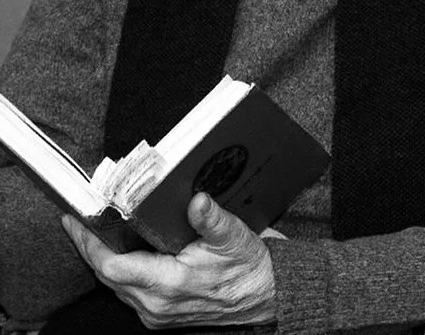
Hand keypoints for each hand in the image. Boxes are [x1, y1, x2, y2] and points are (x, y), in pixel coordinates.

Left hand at [62, 192, 276, 328]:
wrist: (262, 296)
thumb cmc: (247, 267)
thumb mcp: (233, 236)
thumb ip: (211, 218)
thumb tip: (197, 200)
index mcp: (170, 284)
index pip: (113, 267)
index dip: (90, 244)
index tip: (75, 221)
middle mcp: (156, 303)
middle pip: (106, 275)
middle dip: (88, 246)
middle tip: (76, 218)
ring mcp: (155, 311)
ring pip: (114, 284)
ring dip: (100, 258)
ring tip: (91, 228)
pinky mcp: (158, 312)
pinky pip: (126, 290)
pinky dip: (116, 268)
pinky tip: (115, 248)